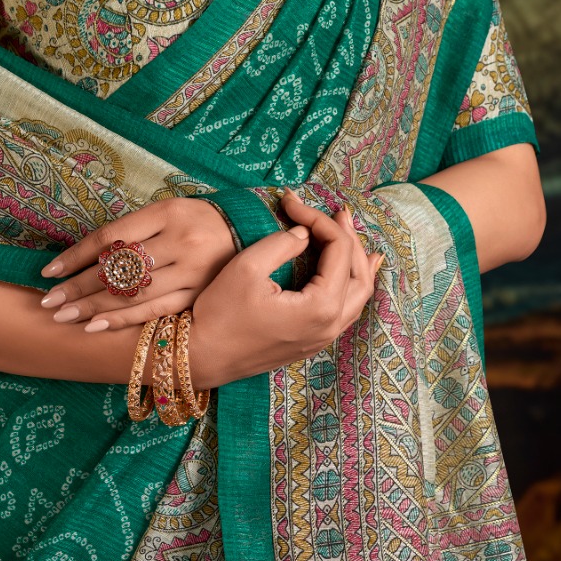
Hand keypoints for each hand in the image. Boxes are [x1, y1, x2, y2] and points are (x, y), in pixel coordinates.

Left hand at [36, 197, 236, 330]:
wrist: (252, 231)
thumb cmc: (197, 220)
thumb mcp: (168, 211)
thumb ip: (133, 232)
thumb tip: (85, 257)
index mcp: (167, 212)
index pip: (111, 236)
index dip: (76, 255)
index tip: (50, 272)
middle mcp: (180, 241)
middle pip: (119, 268)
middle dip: (78, 287)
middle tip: (48, 302)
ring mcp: (193, 270)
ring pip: (134, 293)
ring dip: (94, 307)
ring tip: (64, 317)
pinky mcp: (200, 294)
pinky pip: (156, 310)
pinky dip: (123, 319)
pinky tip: (96, 326)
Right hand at [189, 192, 382, 387]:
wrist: (201, 357)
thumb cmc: (220, 314)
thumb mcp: (247, 268)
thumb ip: (282, 244)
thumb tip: (304, 234)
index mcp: (320, 307)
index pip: (337, 250)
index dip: (317, 220)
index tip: (291, 204)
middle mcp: (330, 326)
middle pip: (358, 273)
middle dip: (348, 238)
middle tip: (337, 212)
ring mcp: (323, 338)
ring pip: (358, 294)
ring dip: (355, 261)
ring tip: (349, 234)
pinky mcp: (312, 342)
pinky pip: (346, 310)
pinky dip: (351, 284)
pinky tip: (351, 273)